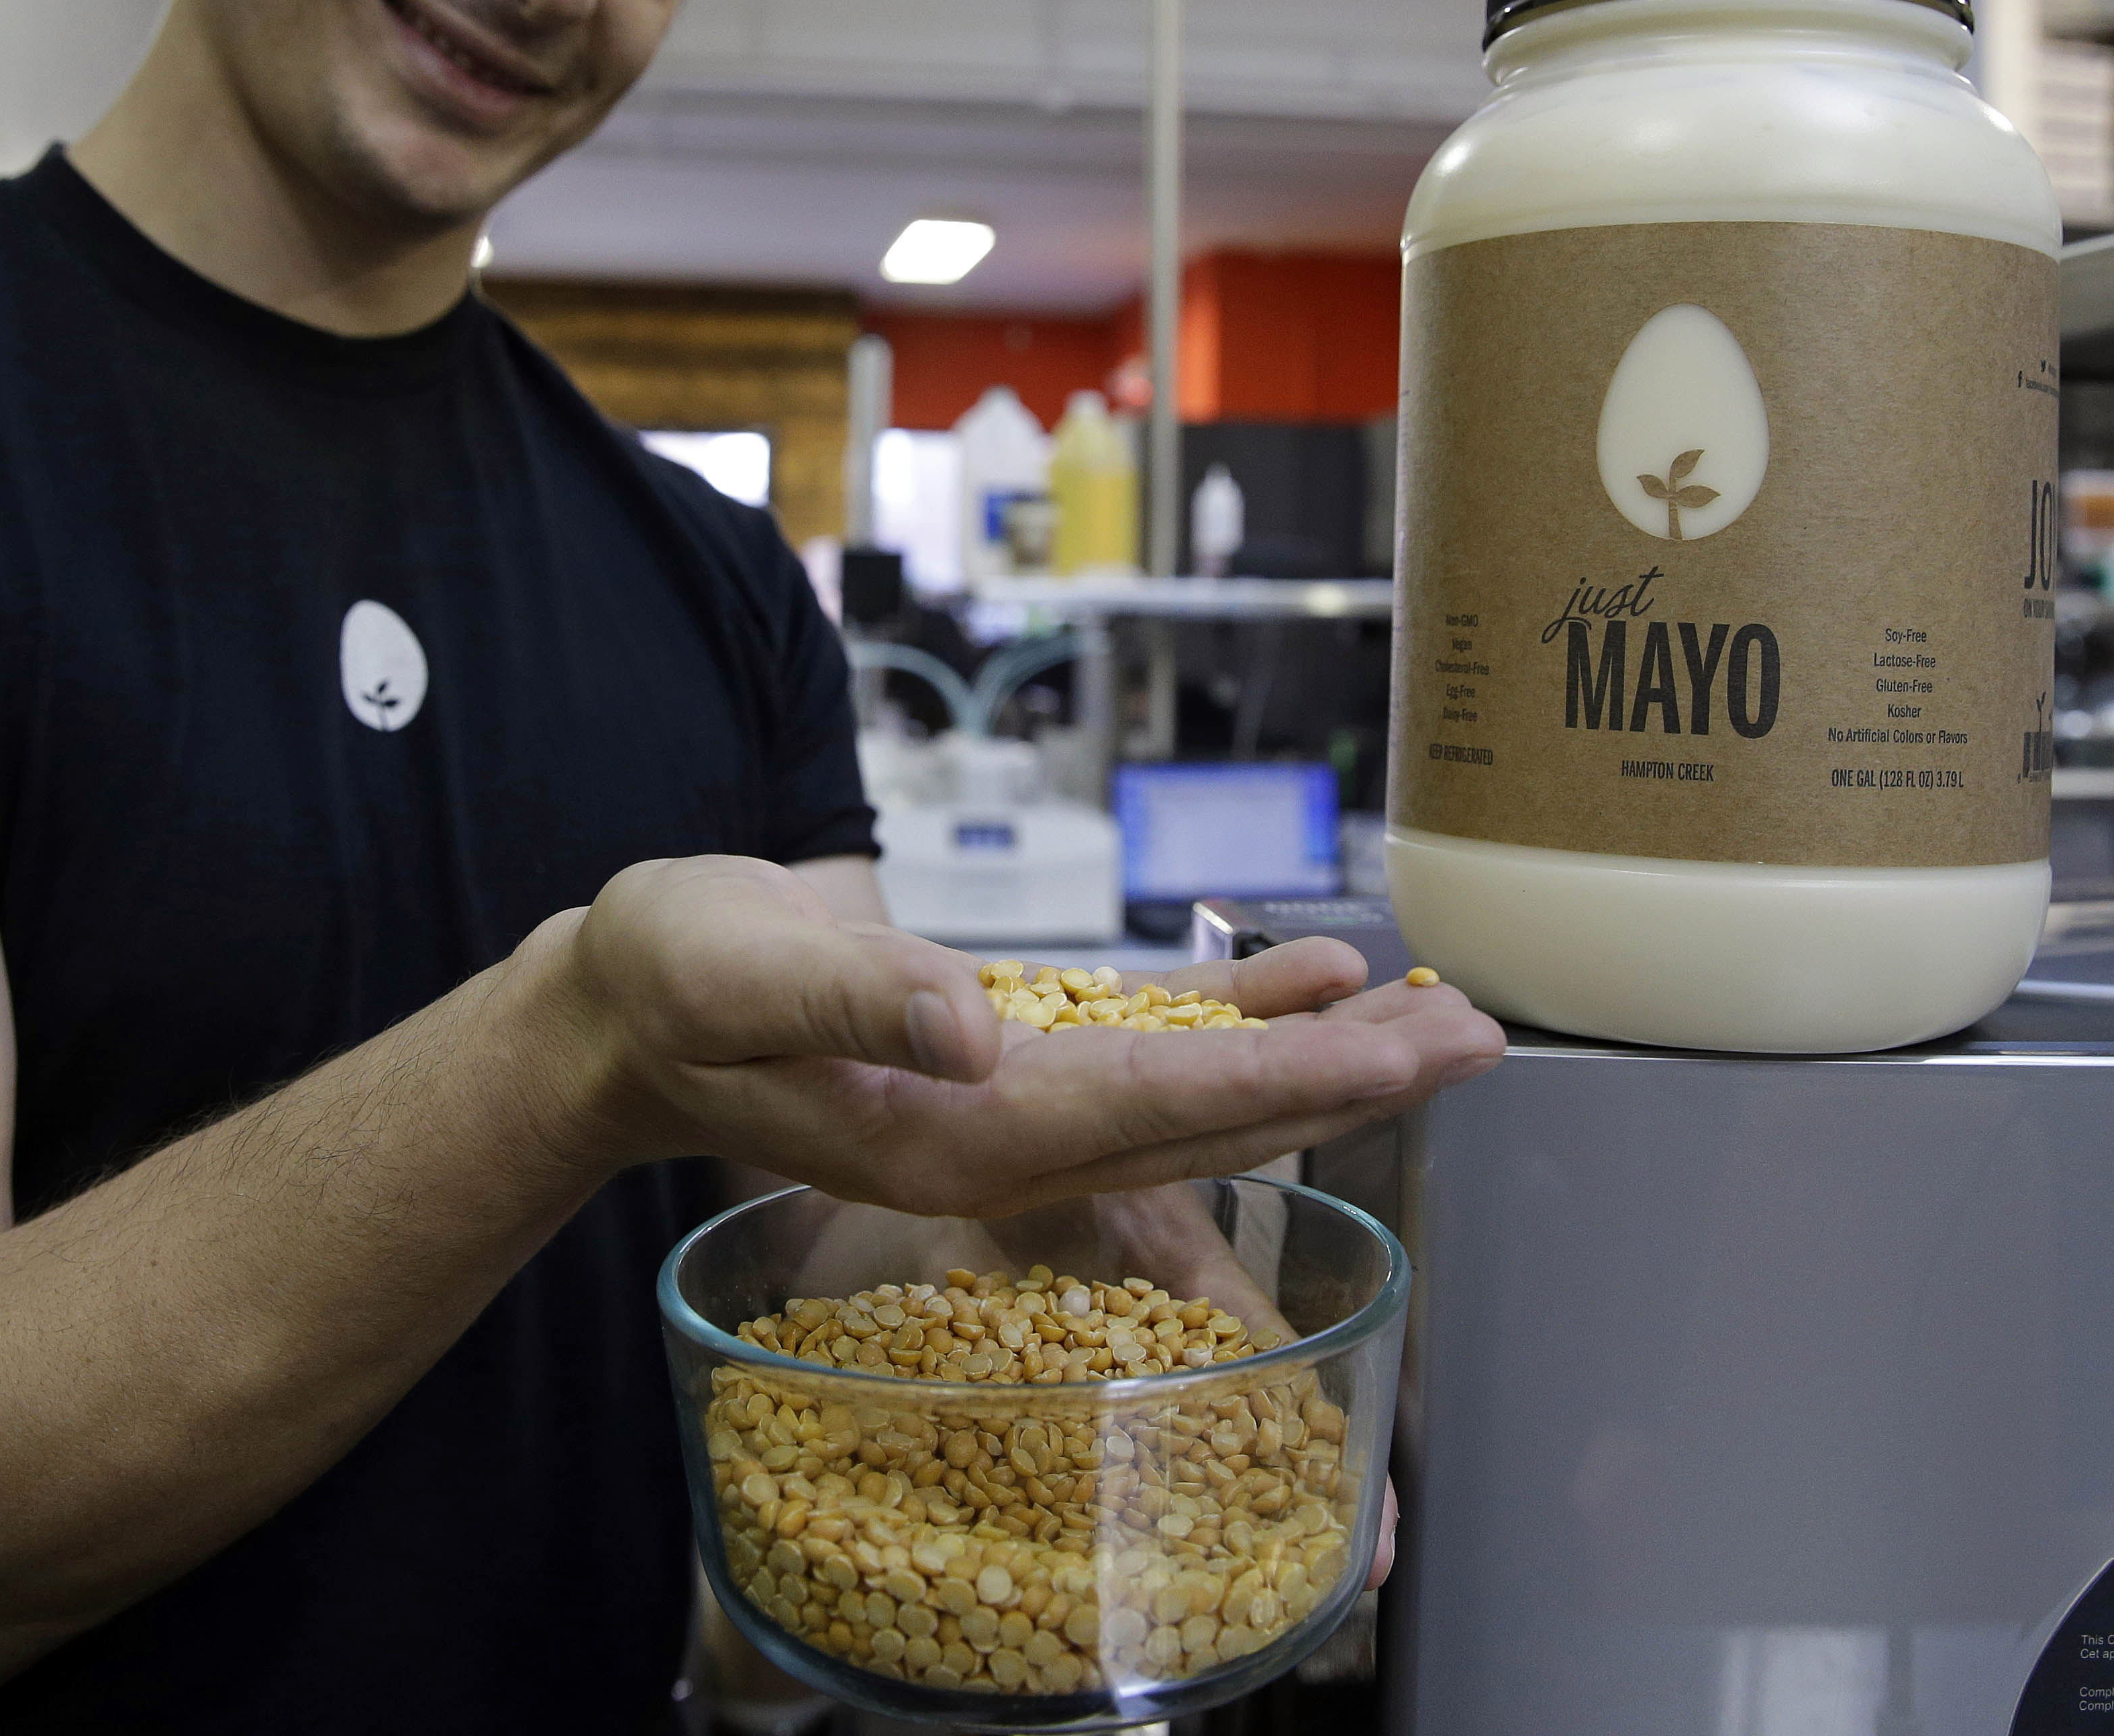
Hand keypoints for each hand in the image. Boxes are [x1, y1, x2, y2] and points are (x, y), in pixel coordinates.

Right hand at [518, 856, 1499, 1215]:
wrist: (630, 1002)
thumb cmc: (671, 981)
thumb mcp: (737, 973)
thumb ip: (855, 1001)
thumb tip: (971, 1029)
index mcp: (960, 1136)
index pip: (1161, 1111)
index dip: (1293, 1079)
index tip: (1406, 1054)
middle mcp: (1010, 1141)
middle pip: (1218, 1116)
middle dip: (1356, 1080)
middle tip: (1483, 1038)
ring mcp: (1021, 1107)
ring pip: (1208, 1088)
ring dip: (1326, 1053)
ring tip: (1443, 1016)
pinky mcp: (1019, 1055)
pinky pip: (1158, 1045)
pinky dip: (1243, 1014)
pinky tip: (1320, 972)